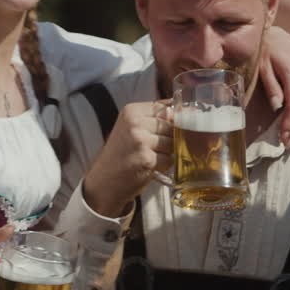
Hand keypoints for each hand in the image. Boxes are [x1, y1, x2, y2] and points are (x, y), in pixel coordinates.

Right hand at [83, 100, 172, 216]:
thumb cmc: (121, 155)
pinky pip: (169, 159)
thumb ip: (154, 119)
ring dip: (167, 153)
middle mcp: (134, 123)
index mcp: (131, 111)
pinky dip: (164, 166)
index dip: (173, 120)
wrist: (104, 181)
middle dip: (170, 139)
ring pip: (173, 142)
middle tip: (154, 149)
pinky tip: (150, 167)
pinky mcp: (146, 159)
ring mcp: (140, 141)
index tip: (168, 130)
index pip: (166, 108)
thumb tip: (185, 112)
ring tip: (151, 157)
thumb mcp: (131, 129)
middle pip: (171, 125)